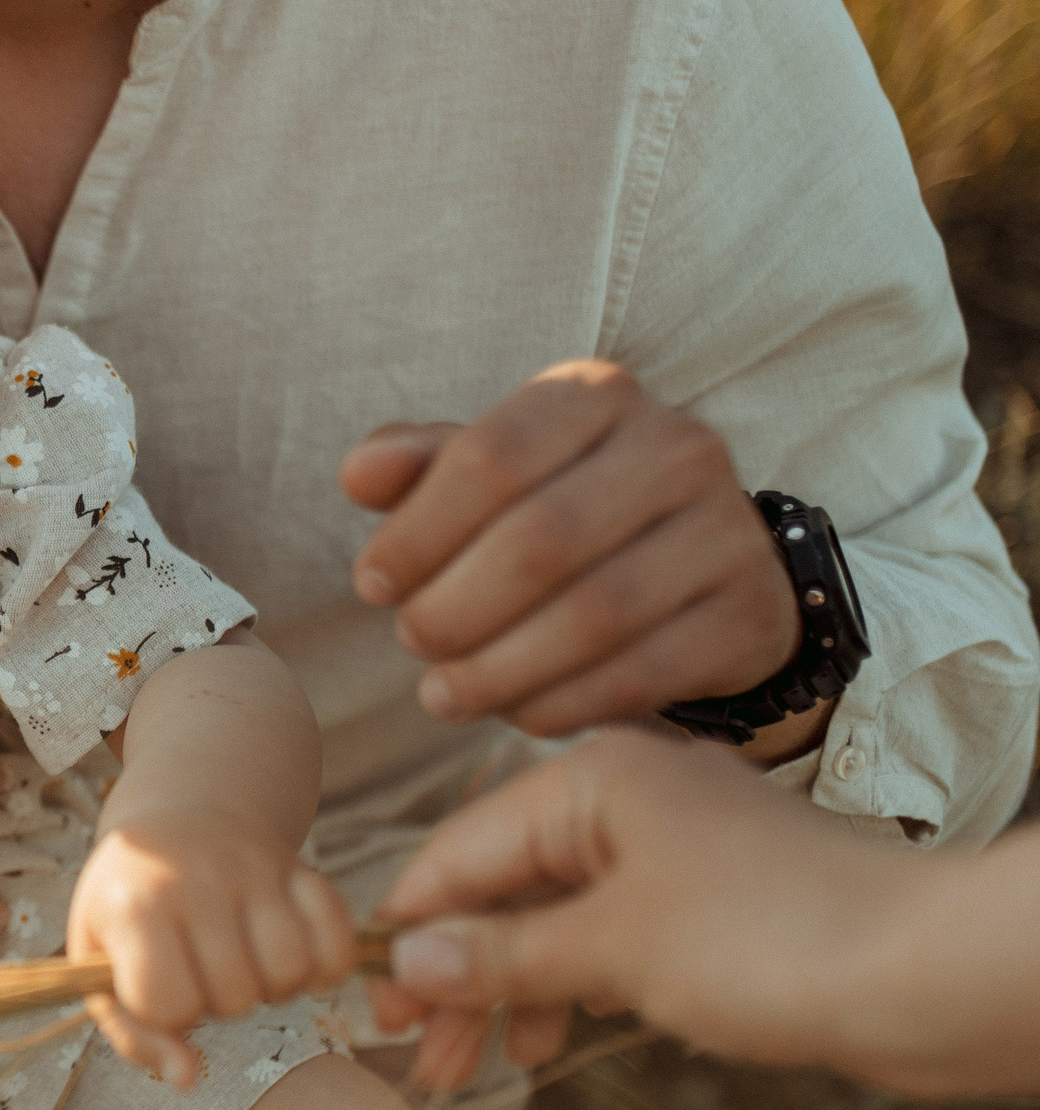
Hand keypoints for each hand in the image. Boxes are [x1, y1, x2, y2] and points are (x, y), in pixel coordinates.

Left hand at [67, 813, 354, 1085]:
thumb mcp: (99, 961)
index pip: (169, 1004)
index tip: (162, 986)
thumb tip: (187, 1078)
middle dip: (220, 1001)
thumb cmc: (131, 905)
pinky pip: (337, 940)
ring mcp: (252, 869)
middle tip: (205, 971)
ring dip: (274, 987)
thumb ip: (132, 1030)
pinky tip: (298, 960)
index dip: (170, 1013)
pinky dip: (327, 966)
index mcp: (134, 906)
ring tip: (248, 965)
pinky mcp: (299, 867)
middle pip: (235, 996)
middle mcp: (196, 881)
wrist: (175, 820)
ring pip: (290, 970)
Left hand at [343, 361, 812, 749]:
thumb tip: (359, 474)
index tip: (371, 584)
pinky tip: (517, 713)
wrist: (706, 568)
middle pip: (541, 540)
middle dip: (455, 607)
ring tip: (444, 694)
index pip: (491, 456)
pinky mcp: (749, 612)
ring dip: (500, 668)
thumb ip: (422, 466)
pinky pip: (643, 672)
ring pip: (595, 614)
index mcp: (595, 396)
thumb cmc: (566, 511)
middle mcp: (675, 447)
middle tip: (412, 643)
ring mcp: (726, 529)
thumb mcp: (494, 475)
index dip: (417, 529)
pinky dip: (564, 702)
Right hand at [369, 730, 887, 1088]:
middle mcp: (626, 798)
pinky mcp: (711, 901)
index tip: (367, 1002)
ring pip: (554, 915)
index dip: (408, 927)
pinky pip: (608, 934)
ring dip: (509, 988)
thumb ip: (500, 955)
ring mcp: (672, 849)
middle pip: (503, 885)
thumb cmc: (773, 942)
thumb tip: (404, 958)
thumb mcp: (612, 951)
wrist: (933, 974)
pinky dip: (569, 983)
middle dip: (456, 971)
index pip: (460, 850)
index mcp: (592, 779)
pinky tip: (551, 1036)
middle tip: (420, 1056)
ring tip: (479, 1065)